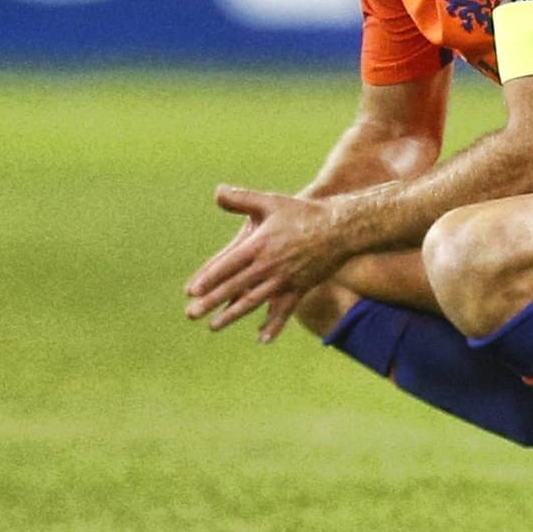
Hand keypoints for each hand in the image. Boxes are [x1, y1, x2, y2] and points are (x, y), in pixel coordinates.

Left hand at [184, 185, 350, 339]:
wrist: (341, 229)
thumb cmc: (303, 213)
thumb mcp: (271, 202)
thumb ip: (242, 198)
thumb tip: (217, 192)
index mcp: (259, 245)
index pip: (228, 265)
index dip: (209, 279)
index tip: (191, 291)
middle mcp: (269, 266)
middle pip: (235, 287)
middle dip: (212, 302)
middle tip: (191, 314)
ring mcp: (284, 280)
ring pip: (253, 302)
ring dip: (232, 316)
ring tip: (213, 327)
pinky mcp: (299, 289)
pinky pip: (284, 312)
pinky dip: (273, 326)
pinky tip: (261, 339)